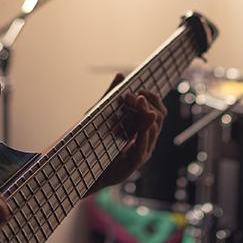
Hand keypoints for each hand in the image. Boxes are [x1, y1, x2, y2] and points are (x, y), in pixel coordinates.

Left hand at [89, 74, 166, 192]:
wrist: (82, 168)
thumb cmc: (93, 142)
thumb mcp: (102, 114)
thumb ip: (111, 96)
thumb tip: (120, 74)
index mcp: (141, 130)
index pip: (158, 111)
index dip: (152, 98)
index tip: (140, 89)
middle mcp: (146, 140)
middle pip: (159, 116)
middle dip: (149, 101)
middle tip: (134, 95)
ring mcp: (143, 151)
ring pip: (155, 128)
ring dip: (147, 111)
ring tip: (138, 99)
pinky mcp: (135, 162)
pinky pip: (145, 143)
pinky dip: (146, 128)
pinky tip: (146, 115)